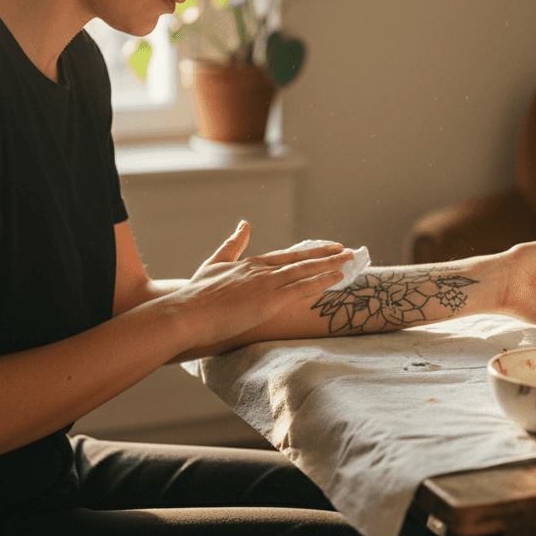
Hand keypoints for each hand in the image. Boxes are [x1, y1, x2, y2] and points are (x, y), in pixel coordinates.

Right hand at [165, 222, 352, 348]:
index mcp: (249, 264)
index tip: (323, 249)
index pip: (285, 256)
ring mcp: (267, 284)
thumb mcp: (214, 264)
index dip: (306, 253)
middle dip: (325, 255)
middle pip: (300, 260)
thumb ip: (232, 245)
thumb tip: (244, 224)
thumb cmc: (196, 295)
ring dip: (330, 265)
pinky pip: (302, 288)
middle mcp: (261, 270)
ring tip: (349, 259)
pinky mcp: (269, 300)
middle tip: (345, 250)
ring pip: (306, 271)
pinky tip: (336, 277)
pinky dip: (321, 281)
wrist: (187, 312)